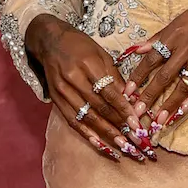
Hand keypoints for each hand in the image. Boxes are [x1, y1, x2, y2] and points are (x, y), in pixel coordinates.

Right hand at [24, 15, 154, 161]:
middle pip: (100, 107)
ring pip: (87, 117)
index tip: (137, 124)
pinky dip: (87, 134)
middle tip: (135, 140)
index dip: (124, 110)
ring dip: (106, 134)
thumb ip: (116, 77)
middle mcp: (74, 79)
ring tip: (123, 146)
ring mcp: (63, 91)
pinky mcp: (56, 100)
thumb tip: (131, 100)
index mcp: (88, 64)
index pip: (109, 92)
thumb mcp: (102, 54)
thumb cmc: (80, 45)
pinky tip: (100, 144)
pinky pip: (73, 121)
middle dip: (119, 125)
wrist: (49, 41)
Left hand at [126, 0, 187, 129]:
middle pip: (164, 75)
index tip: (127, 91)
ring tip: (160, 118)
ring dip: (171, 103)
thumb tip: (137, 49)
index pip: (151, 58)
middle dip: (150, 95)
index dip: (138, 76)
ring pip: (184, 84)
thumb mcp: (180, 19)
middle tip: (138, 111)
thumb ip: (158, 37)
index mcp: (174, 34)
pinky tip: (185, 109)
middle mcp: (187, 47)